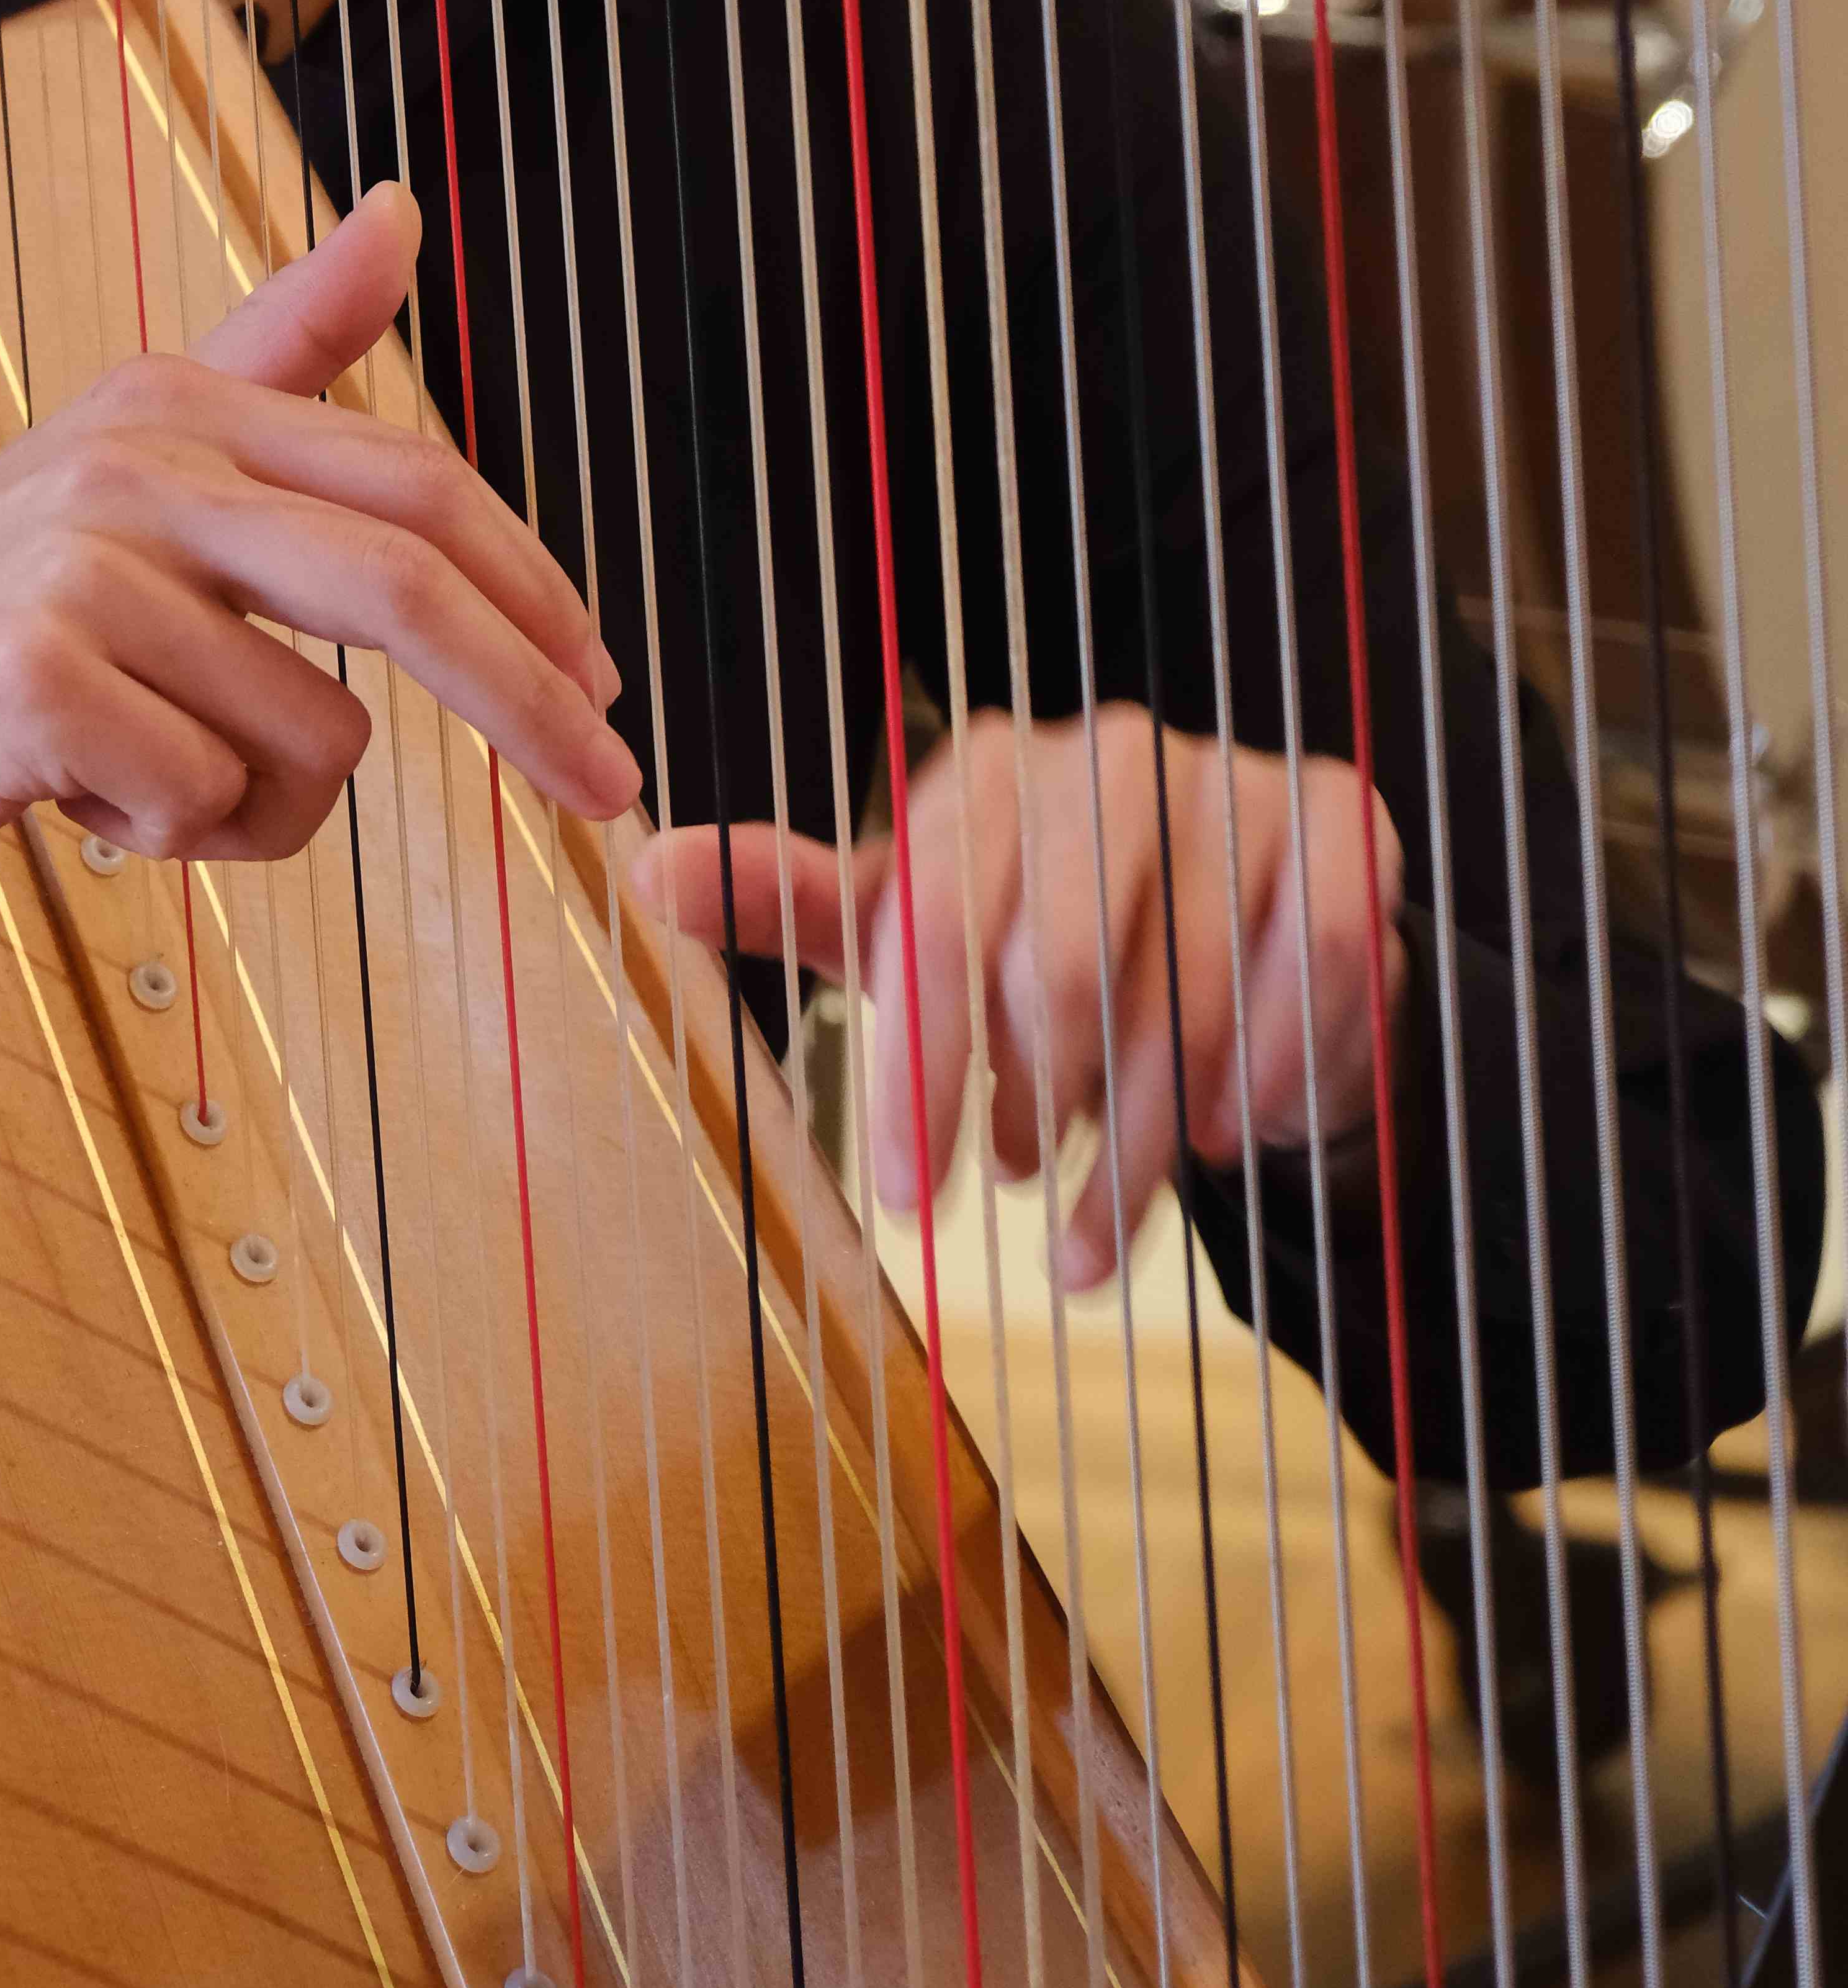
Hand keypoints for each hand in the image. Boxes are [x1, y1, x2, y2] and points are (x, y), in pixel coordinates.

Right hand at [0, 182, 636, 1048]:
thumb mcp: (130, 460)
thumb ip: (277, 345)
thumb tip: (399, 207)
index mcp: (176, 404)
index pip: (416, 485)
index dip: (531, 588)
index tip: (604, 684)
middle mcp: (136, 462)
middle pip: (401, 584)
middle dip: (529, 702)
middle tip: (611, 791)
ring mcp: (80, 568)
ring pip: (308, 741)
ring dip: (260, 808)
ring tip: (146, 777)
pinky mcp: (33, 681)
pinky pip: (206, 804)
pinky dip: (171, 837)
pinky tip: (79, 799)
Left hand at [636, 712, 1403, 1287]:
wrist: (1226, 923)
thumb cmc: (1036, 934)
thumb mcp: (906, 923)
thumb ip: (784, 898)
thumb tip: (642, 869)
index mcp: (995, 775)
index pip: (935, 926)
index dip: (915, 1070)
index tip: (901, 1193)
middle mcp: (1113, 756)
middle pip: (1063, 966)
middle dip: (1038, 1105)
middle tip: (1022, 1191)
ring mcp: (1236, 782)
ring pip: (1190, 994)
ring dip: (1144, 1140)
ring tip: (1100, 1231)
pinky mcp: (1344, 825)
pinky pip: (1321, 961)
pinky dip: (1275, 1068)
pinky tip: (1232, 1131)